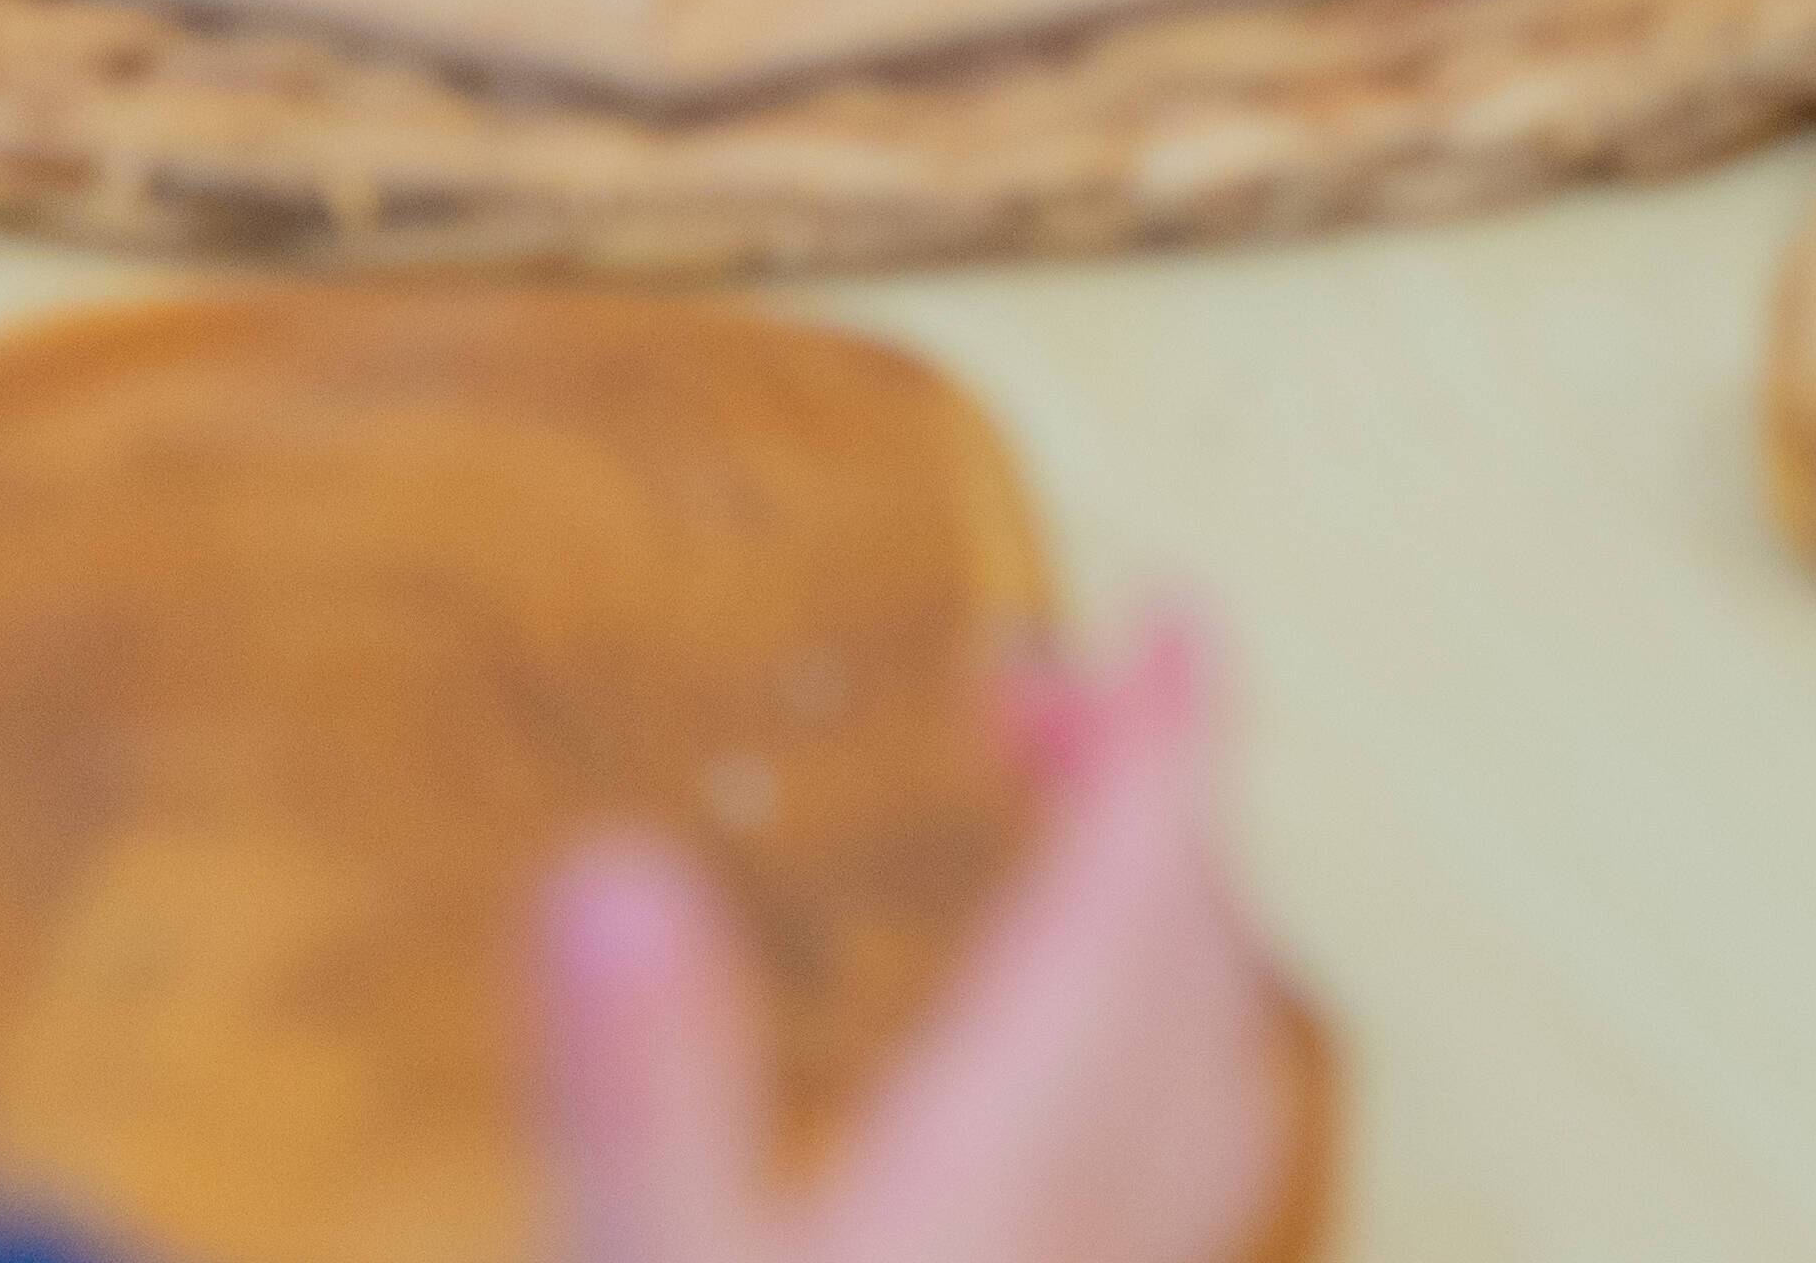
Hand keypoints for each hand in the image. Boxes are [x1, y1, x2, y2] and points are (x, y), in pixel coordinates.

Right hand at [538, 614, 1295, 1262]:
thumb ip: (637, 1097)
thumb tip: (608, 879)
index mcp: (1006, 1161)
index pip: (1131, 897)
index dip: (1162, 738)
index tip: (1175, 613)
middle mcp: (1099, 1218)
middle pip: (1188, 956)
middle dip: (1146, 797)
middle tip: (1066, 696)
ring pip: (1207, 1060)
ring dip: (1168, 922)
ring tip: (1092, 842)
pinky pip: (1181, 1159)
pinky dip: (1161, 1054)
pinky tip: (1091, 1074)